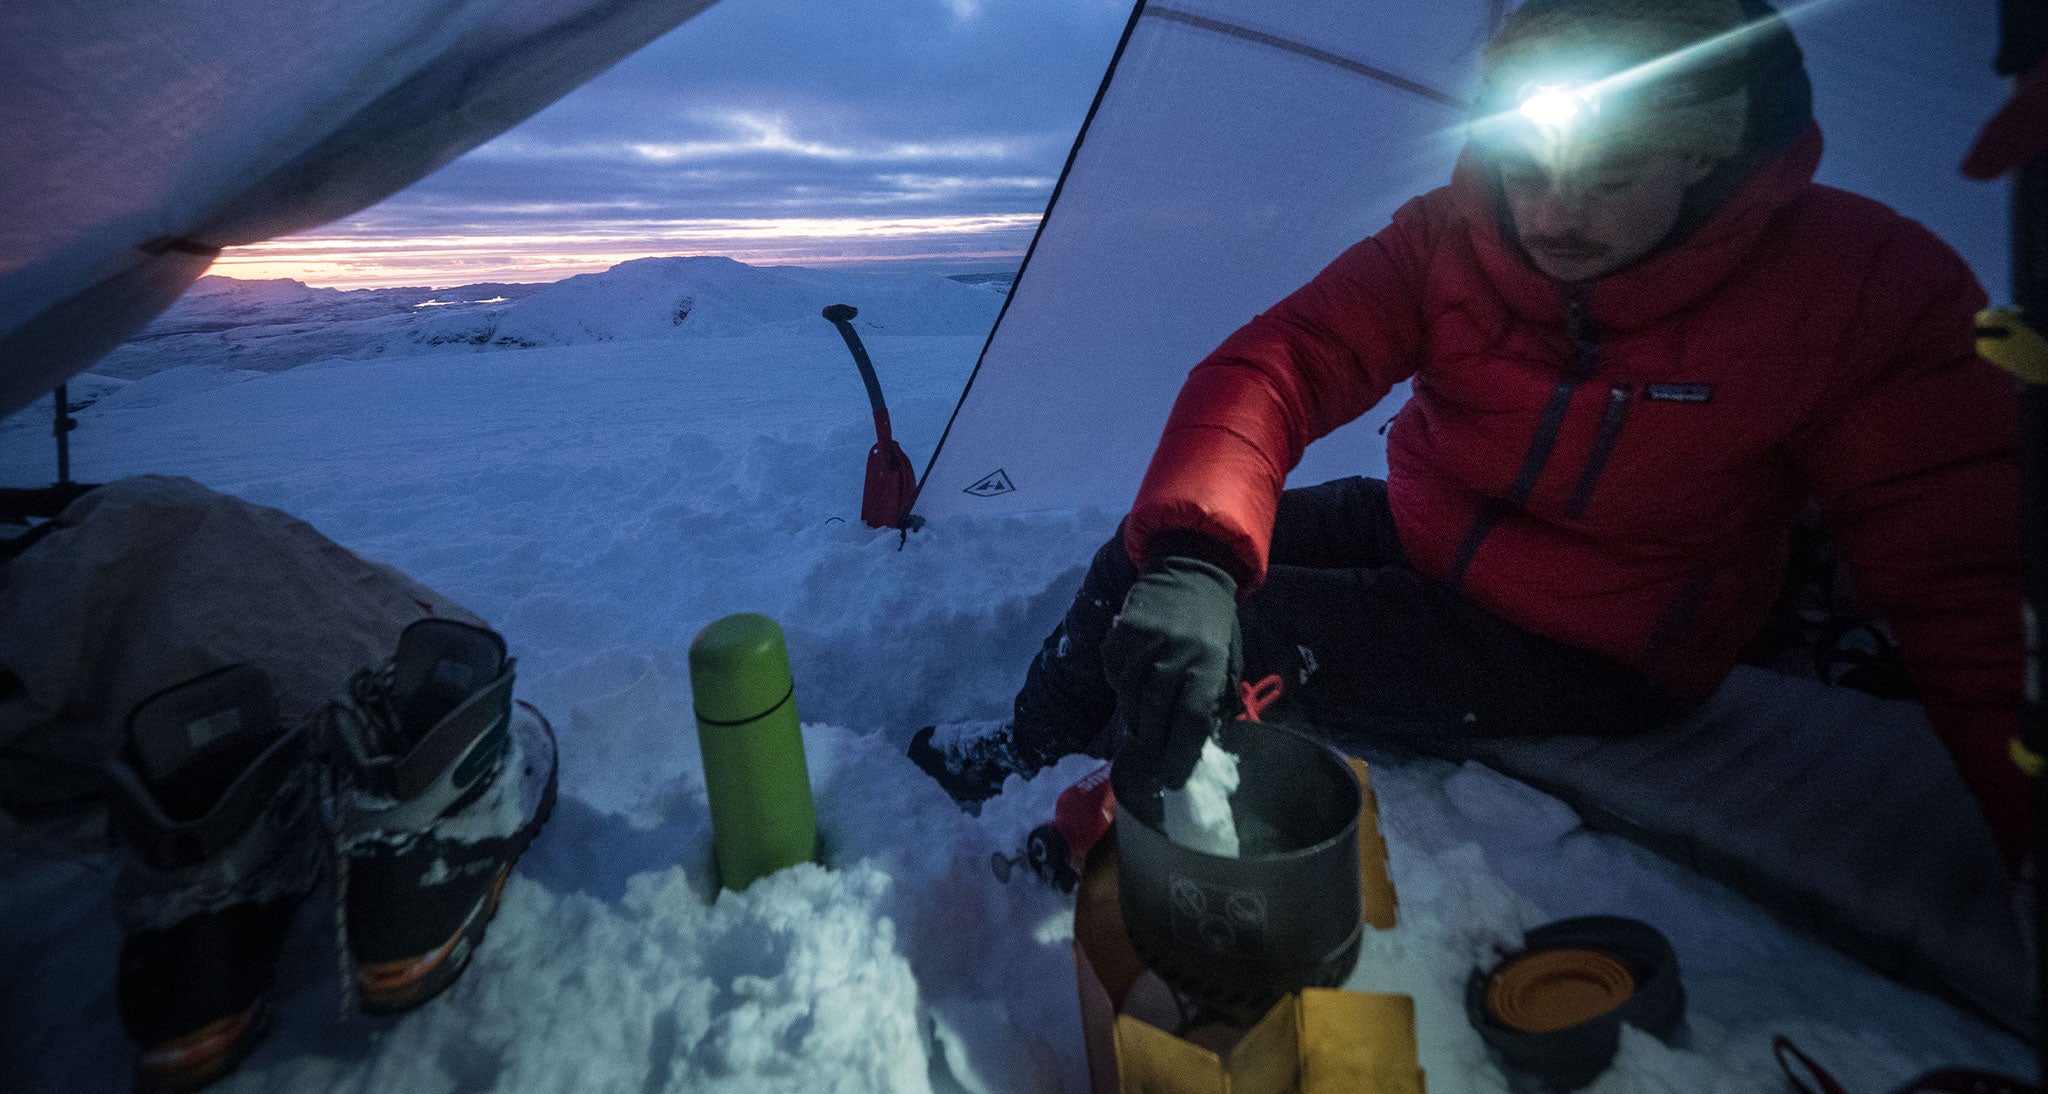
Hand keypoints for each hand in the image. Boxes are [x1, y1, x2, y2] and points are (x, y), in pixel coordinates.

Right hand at [1100, 555, 1241, 787]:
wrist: (1191, 568)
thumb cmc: (1215, 623)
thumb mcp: (1228, 659)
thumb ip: (1215, 700)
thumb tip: (1198, 746)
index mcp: (1208, 662)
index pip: (1190, 720)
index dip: (1180, 755)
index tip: (1173, 779)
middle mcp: (1174, 654)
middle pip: (1156, 716)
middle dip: (1155, 746)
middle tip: (1155, 763)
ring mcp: (1143, 644)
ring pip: (1131, 701)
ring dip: (1137, 721)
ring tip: (1145, 730)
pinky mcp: (1119, 636)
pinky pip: (1115, 678)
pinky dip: (1123, 691)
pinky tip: (1134, 691)